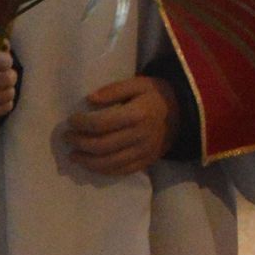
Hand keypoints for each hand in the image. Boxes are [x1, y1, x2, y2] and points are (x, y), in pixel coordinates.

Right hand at [0, 37, 18, 121]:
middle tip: (8, 75)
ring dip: (9, 90)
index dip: (7, 62)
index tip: (7, 62)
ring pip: (6, 95)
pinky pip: (4, 108)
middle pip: (6, 79)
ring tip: (3, 87)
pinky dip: (6, 103)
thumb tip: (5, 46)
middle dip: (11, 76)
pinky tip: (0, 98)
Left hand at [62, 72, 176, 177]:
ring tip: (73, 155)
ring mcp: (144, 152)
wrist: (186, 114)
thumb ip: (114, 90)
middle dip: (80, 143)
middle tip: (67, 138)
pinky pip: (121, 171)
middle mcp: (139, 136)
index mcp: (136, 114)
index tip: (70, 121)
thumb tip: (90, 100)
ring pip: (109, 163)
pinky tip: (91, 165)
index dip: (82, 124)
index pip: (101, 123)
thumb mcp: (139, 83)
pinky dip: (103, 171)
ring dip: (87, 161)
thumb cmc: (158, 95)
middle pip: (101, 145)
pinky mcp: (146, 162)